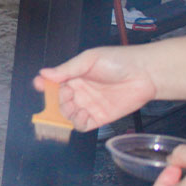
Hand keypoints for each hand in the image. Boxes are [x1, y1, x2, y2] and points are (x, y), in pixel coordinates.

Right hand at [35, 47, 156, 130]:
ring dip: (65, 113)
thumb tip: (43, 73)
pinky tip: (82, 114)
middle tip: (66, 95)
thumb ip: (67, 69)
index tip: (40, 85)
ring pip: (67, 115)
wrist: (145, 74)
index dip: (44, 85)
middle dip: (56, 100)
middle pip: (57, 101)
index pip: (53, 83)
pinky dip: (77, 123)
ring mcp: (88, 106)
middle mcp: (78, 92)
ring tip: (74, 106)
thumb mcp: (89, 60)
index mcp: (73, 76)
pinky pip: (81, 126)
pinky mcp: (99, 118)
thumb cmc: (118, 61)